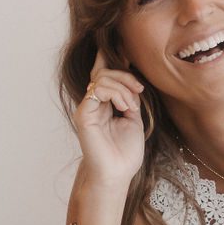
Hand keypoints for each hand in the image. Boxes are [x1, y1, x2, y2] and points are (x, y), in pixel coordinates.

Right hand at [74, 50, 146, 190]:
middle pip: (104, 73)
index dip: (110, 60)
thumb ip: (130, 100)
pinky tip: (124, 107)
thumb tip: (132, 80)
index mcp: (104, 105)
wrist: (117, 173)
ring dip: (123, 87)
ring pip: (102, 78)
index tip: (125, 51)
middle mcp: (93, 104)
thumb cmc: (125, 153)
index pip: (103, 75)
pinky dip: (116, 93)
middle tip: (139, 89)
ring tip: (131, 105)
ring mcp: (87, 108)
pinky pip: (98, 90)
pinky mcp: (84, 114)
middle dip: (125, 76)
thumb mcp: (134, 120)